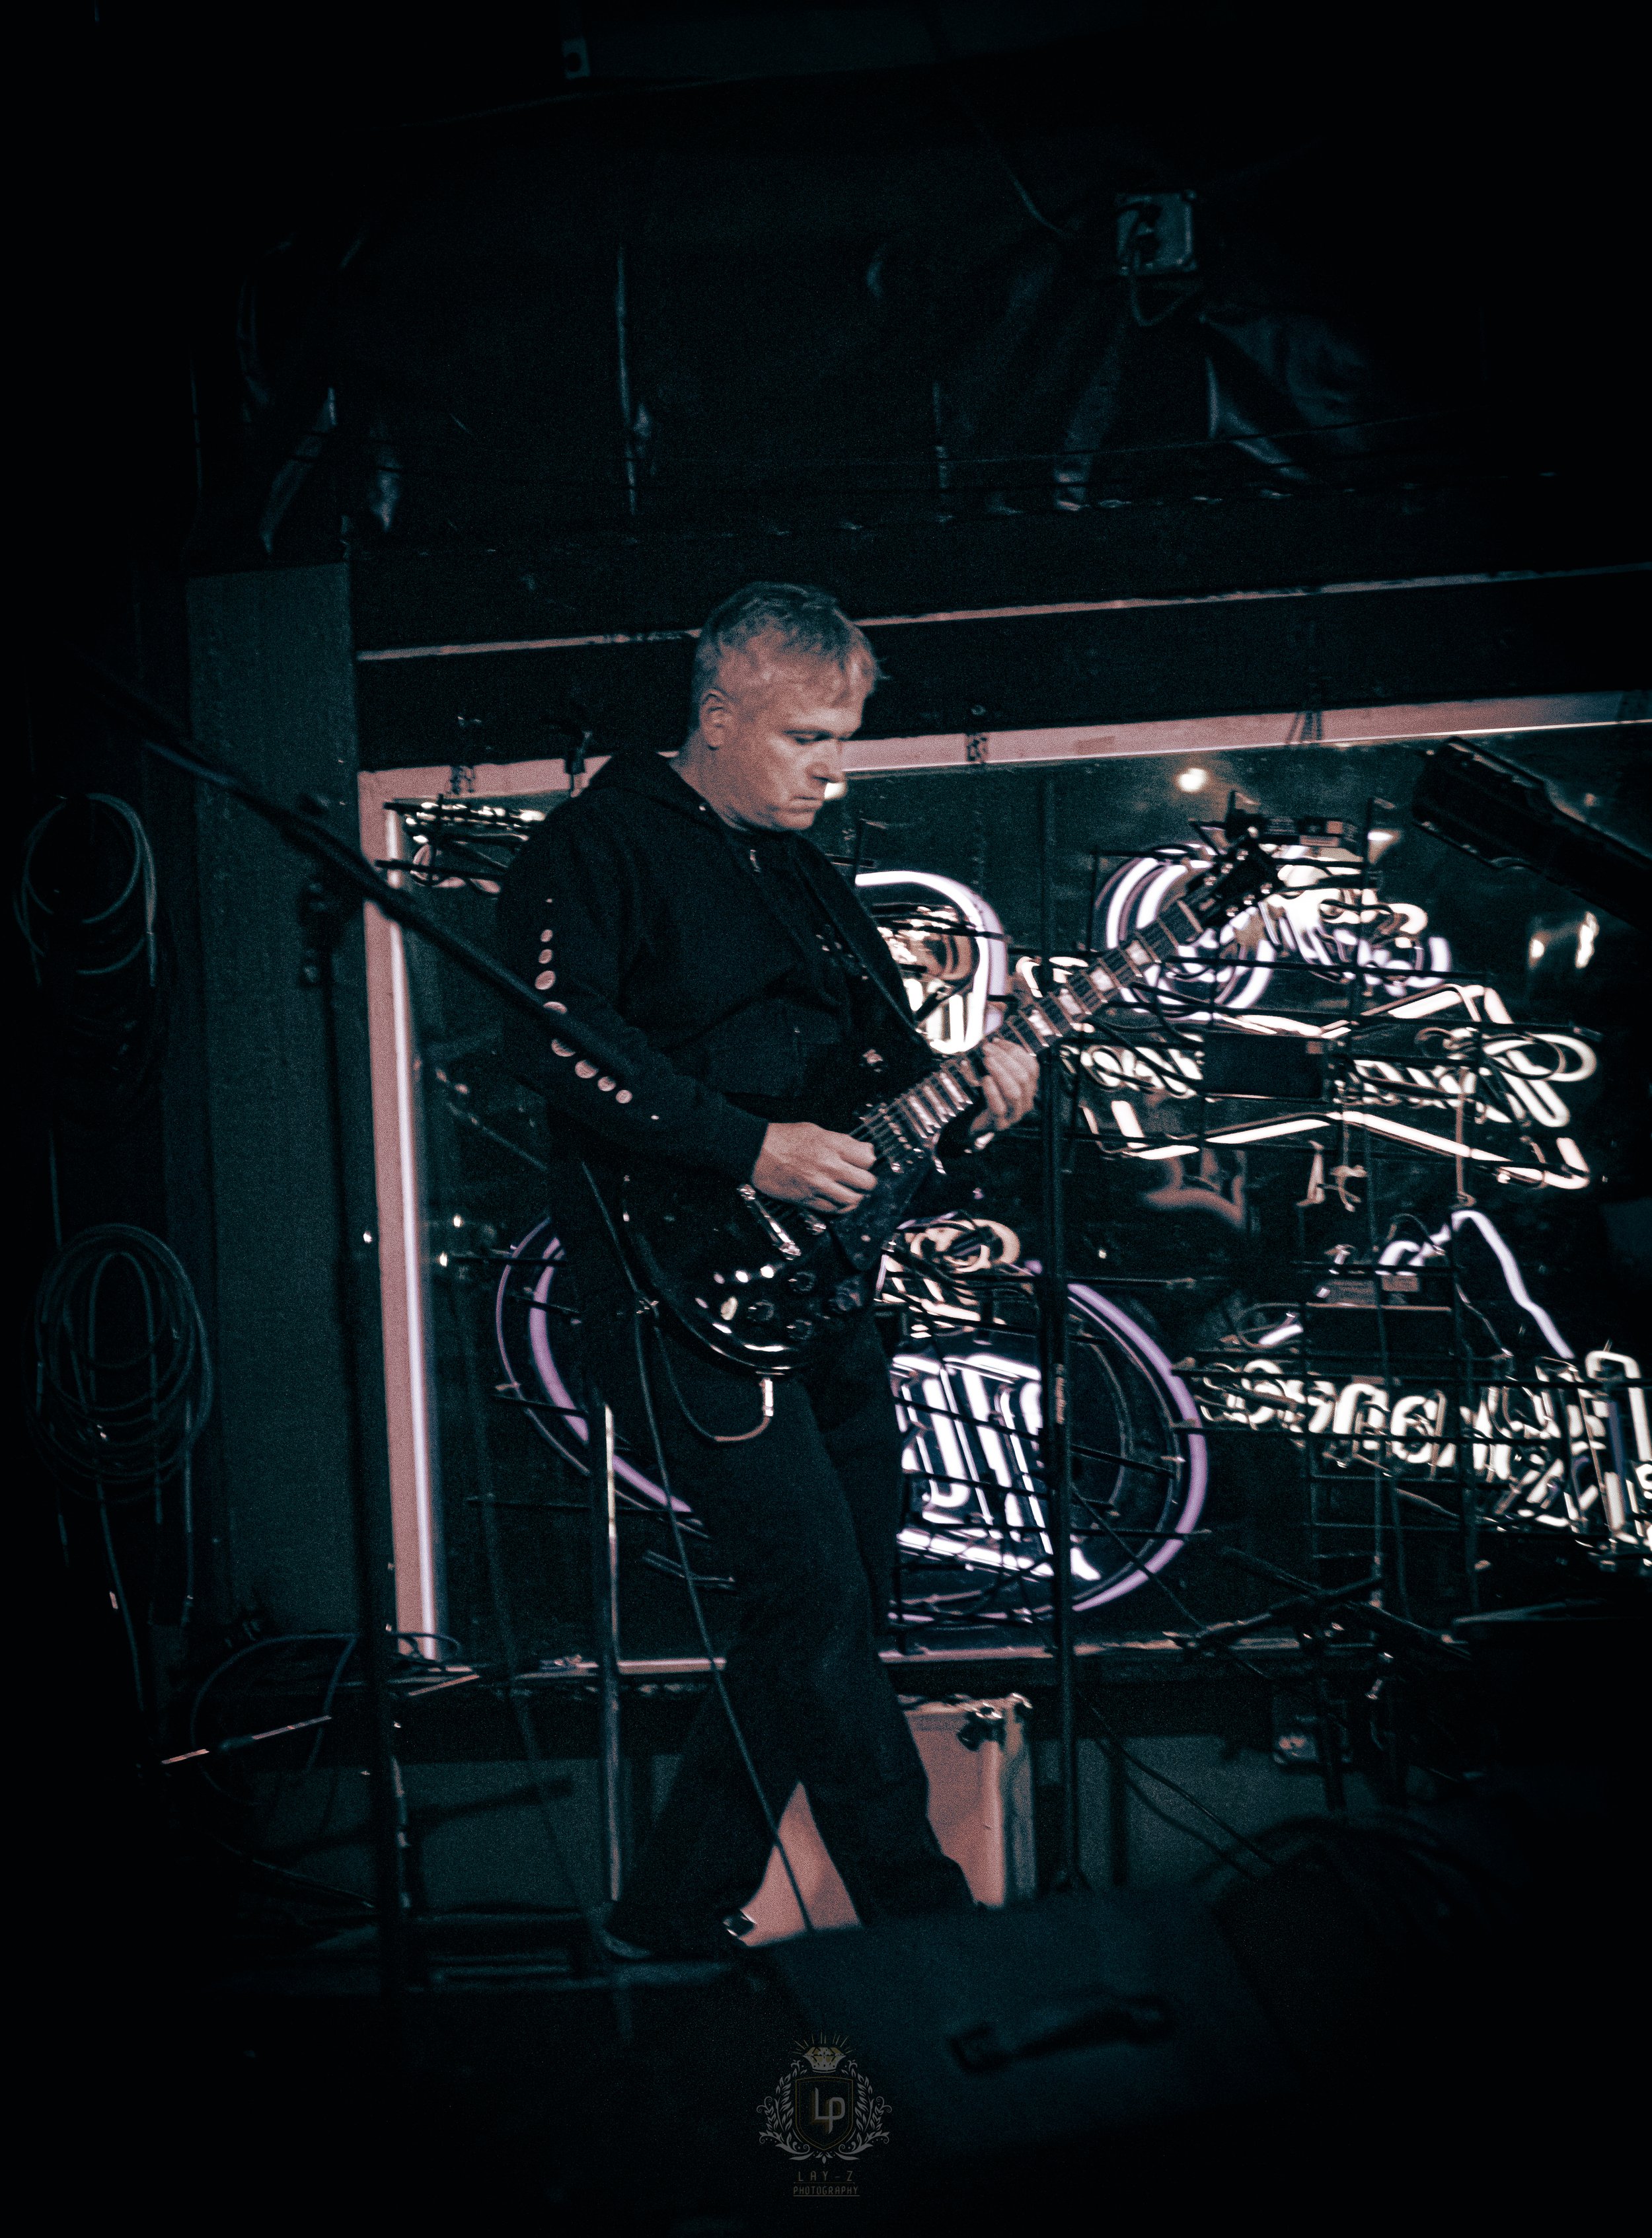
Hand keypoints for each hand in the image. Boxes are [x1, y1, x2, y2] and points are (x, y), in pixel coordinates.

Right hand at [753, 1121, 875, 1211]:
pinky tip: (839, 1201)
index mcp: (832, 1146)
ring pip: (853, 1200)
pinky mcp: (808, 1200)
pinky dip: (840, 1207)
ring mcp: (819, 1185)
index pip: (868, 1158)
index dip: (868, 1161)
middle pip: (866, 1182)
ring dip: (855, 1197)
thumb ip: (840, 1141)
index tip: (864, 1162)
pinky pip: (834, 1210)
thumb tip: (862, 1149)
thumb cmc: (782, 1139)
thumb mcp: (815, 1130)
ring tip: (852, 1192)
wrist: (755, 1151)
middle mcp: (829, 1166)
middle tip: (862, 1180)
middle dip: (867, 1181)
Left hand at [969, 1040, 1038, 1142]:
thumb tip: (996, 1041)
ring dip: (1000, 1073)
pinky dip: (992, 1092)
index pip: (1032, 1067)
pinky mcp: (1000, 1124)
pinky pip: (999, 1108)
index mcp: (1030, 1088)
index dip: (1016, 1052)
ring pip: (1014, 1092)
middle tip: (988, 1049)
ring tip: (987, 1060)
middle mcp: (1026, 1101)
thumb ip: (1002, 1062)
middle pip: (1023, 1078)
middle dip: (1005, 1059)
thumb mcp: (999, 1077)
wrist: (979, 1123)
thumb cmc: (990, 1096)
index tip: (998, 1042)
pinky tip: (985, 1080)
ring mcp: (1015, 1114)